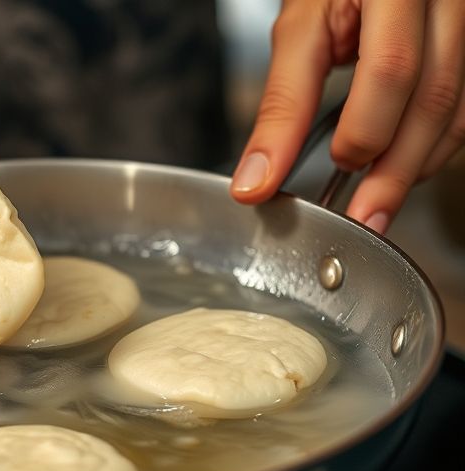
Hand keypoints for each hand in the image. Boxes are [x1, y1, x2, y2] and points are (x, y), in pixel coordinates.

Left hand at [230, 0, 464, 233]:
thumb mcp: (301, 32)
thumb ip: (283, 105)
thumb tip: (258, 178)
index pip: (390, 68)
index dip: (362, 129)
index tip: (333, 166)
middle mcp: (444, 1)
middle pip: (432, 97)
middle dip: (393, 168)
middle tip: (361, 215)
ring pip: (456, 110)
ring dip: (414, 166)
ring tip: (376, 204)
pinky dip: (431, 149)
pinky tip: (398, 169)